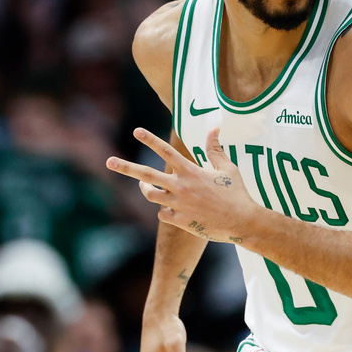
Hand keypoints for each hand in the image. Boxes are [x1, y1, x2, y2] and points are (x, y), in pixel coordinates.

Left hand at [106, 127, 255, 243]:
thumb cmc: (237, 194)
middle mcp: (181, 187)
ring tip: (143, 185)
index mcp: (191, 172)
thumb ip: (215, 149)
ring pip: (151, 196)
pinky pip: (163, 214)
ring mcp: (179, 205)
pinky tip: (171, 209)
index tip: (137, 131)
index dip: (151, 140)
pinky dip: (164, 211)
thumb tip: (215, 128)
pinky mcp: (181, 221)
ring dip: (146, 189)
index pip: (166, 151)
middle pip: (147, 175)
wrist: (242, 222)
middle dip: (126, 167)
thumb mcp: (227, 169)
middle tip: (109, 162)